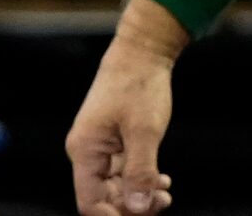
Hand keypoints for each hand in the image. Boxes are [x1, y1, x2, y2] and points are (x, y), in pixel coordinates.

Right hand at [67, 12, 180, 215]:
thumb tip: (136, 207)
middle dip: (131, 205)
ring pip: (115, 185)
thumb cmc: (140, 85)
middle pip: (103, 196)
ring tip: (166, 194)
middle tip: (163, 203)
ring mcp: (99, 147)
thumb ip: (140, 170)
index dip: (113, 215)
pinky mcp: (113, 141)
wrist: (143, 51)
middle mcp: (87, 152)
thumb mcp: (145, 130)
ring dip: (139, 194)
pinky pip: (122, 170)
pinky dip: (141, 178)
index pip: (90, 201)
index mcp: (85, 151)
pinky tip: (162, 181)